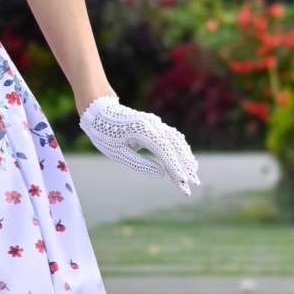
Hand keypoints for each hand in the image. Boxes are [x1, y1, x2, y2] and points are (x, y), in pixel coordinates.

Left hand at [78, 93, 199, 196]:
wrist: (98, 110)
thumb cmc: (104, 133)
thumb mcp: (117, 152)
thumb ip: (140, 163)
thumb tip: (162, 173)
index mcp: (141, 130)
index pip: (164, 150)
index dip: (175, 166)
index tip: (184, 181)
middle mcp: (152, 125)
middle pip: (175, 146)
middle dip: (185, 165)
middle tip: (194, 183)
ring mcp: (155, 123)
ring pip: (176, 140)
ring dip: (186, 157)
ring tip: (193, 174)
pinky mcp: (155, 125)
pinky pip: (172, 137)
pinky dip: (180, 148)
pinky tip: (186, 159)